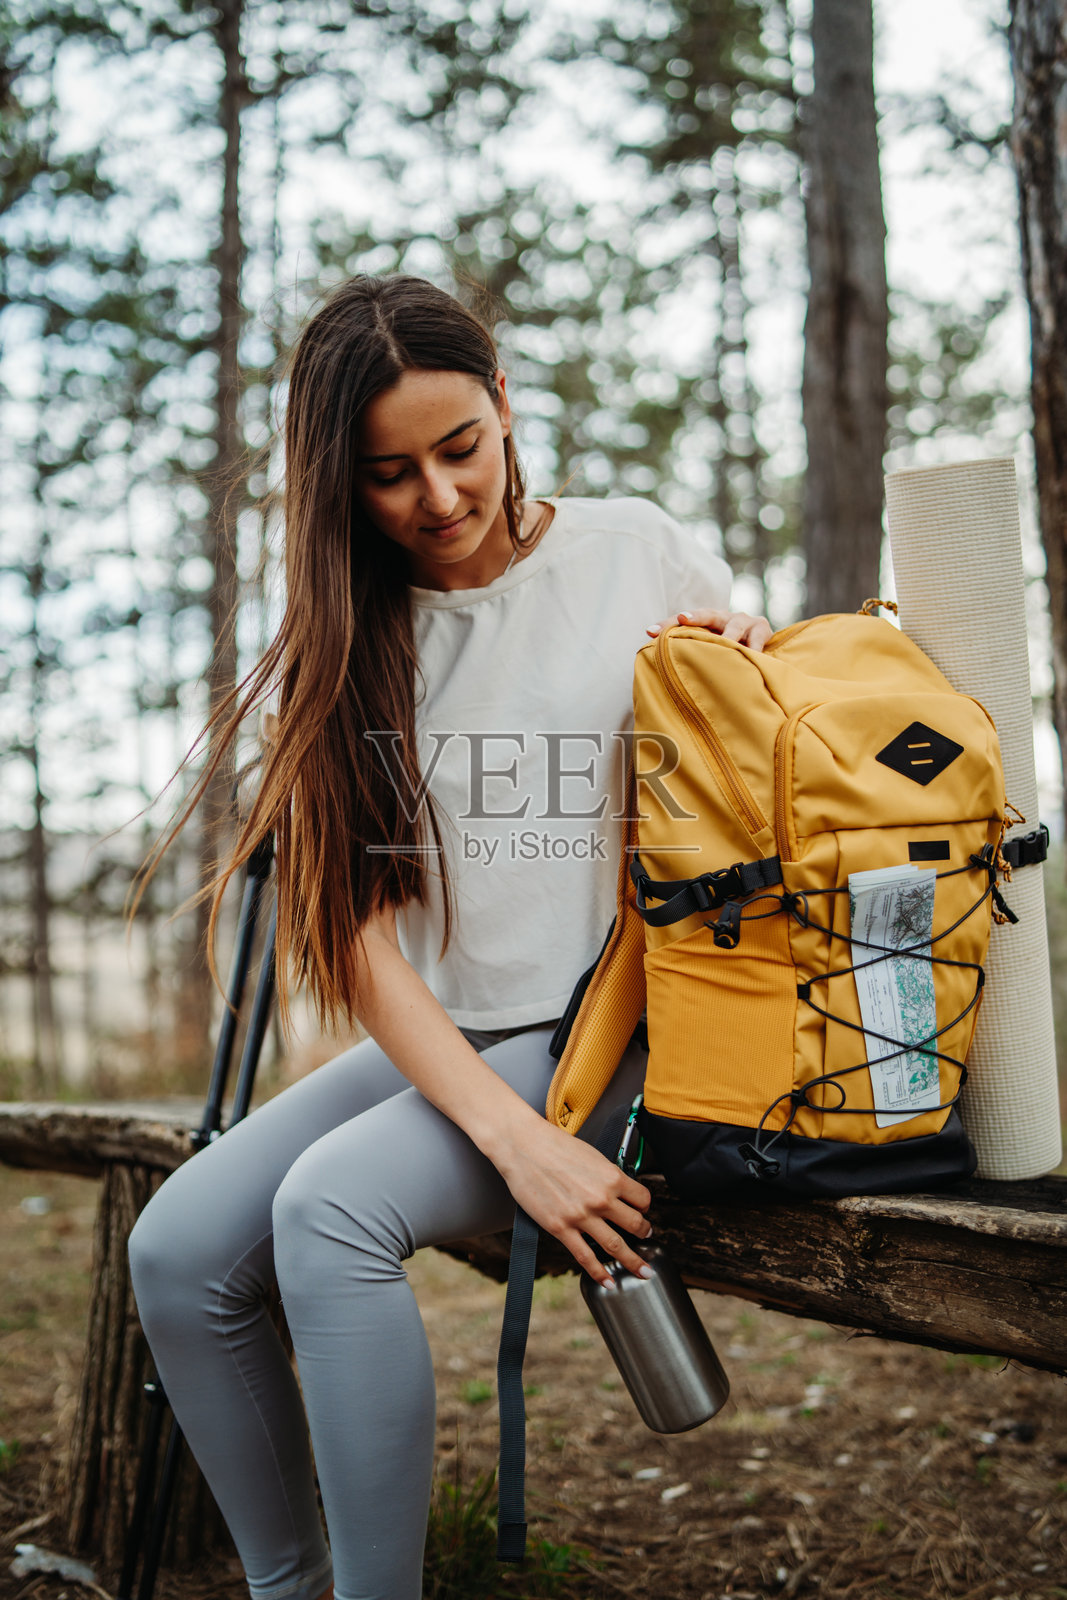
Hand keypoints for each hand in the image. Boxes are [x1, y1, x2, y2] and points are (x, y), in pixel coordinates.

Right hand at [495, 1118, 652, 1286]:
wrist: (523, 1146)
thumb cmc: (554, 1145)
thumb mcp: (591, 1155)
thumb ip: (606, 1176)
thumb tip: (616, 1189)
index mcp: (611, 1177)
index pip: (643, 1199)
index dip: (645, 1207)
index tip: (643, 1211)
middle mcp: (600, 1198)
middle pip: (635, 1224)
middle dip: (644, 1233)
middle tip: (646, 1237)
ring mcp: (581, 1216)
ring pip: (616, 1246)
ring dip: (633, 1260)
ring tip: (642, 1270)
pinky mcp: (560, 1228)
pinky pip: (586, 1257)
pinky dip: (600, 1273)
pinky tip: (609, 1281)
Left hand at [647, 607, 771, 651]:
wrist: (765, 645)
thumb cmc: (731, 652)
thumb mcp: (712, 650)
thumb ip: (694, 655)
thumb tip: (661, 673)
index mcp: (707, 621)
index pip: (682, 622)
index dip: (667, 624)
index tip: (650, 631)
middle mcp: (723, 617)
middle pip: (707, 615)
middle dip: (695, 617)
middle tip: (682, 619)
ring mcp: (743, 621)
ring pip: (734, 627)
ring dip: (728, 637)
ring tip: (723, 643)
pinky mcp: (761, 629)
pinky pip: (756, 641)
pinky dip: (752, 649)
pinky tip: (751, 657)